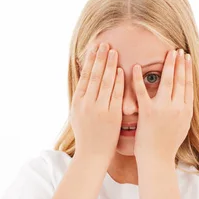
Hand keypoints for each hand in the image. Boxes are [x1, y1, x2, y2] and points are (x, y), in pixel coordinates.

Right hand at [70, 42, 123, 163]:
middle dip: (100, 58)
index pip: (84, 76)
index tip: (94, 48)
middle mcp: (87, 104)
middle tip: (105, 43)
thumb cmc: (86, 136)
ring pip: (105, 82)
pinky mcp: (112, 115)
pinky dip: (118, 81)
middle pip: (94, 76)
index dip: (90, 61)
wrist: (92, 155)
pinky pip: (116, 95)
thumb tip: (83, 80)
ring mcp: (99, 109)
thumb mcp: (77, 115)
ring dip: (109, 65)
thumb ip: (81, 97)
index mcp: (77, 102)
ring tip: (113, 51)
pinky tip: (121, 70)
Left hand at [132, 48, 193, 162]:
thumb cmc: (166, 145)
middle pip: (180, 80)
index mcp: (186, 111)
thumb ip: (183, 111)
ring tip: (167, 53)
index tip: (187, 57)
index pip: (188, 85)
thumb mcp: (181, 127)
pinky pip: (142, 91)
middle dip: (180, 63)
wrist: (157, 160)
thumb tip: (184, 99)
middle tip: (178, 50)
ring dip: (167, 65)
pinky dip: (138, 78)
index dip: (188, 70)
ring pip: (167, 82)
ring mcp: (163, 109)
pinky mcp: (147, 113)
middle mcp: (177, 108)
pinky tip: (136, 66)